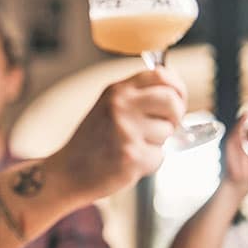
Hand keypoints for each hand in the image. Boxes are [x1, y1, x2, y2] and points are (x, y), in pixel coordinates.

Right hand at [57, 67, 186, 200]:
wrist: (69, 172)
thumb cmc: (93, 142)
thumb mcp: (109, 107)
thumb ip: (137, 97)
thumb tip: (175, 93)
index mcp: (117, 91)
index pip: (161, 75)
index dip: (177, 88)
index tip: (178, 100)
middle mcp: (121, 106)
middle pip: (172, 101)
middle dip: (175, 117)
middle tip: (165, 127)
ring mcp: (126, 130)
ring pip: (167, 132)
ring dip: (157, 144)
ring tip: (133, 148)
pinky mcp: (132, 156)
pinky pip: (160, 156)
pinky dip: (149, 163)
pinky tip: (129, 163)